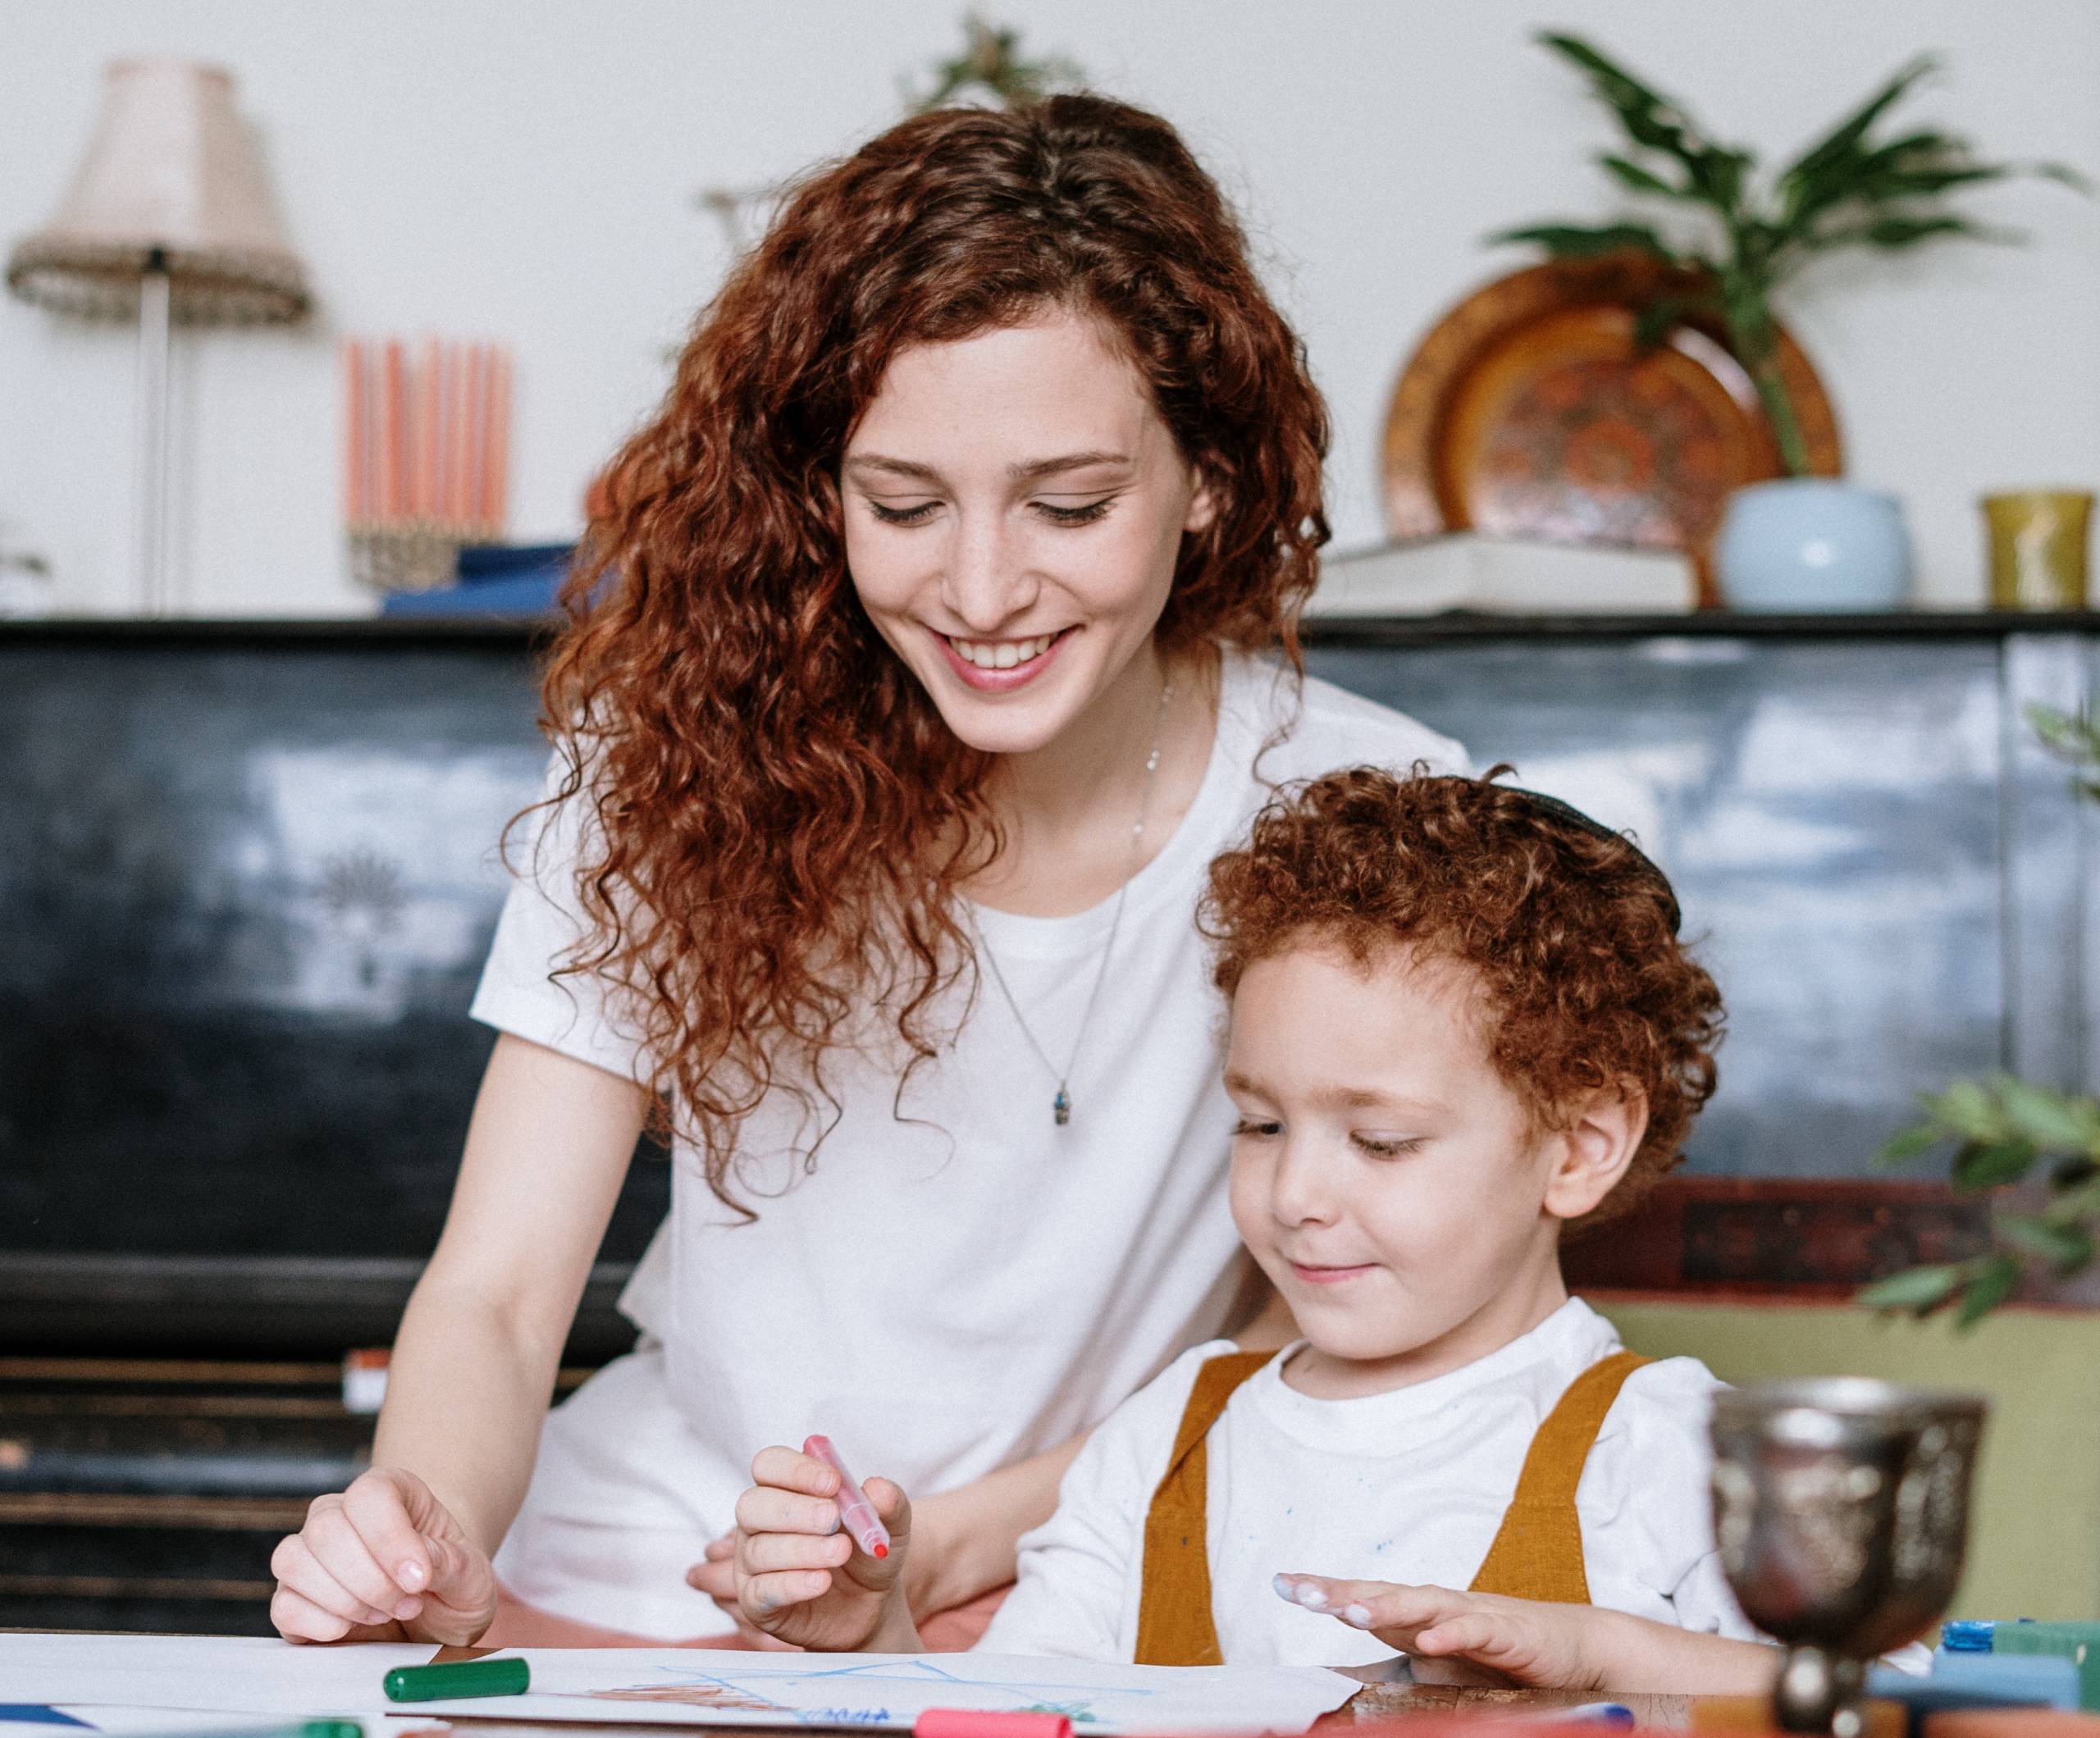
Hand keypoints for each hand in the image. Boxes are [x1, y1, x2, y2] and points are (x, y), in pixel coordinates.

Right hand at [270, 1467, 496, 1644]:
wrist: (436, 1617)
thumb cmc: (454, 1585)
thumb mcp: (473, 1576)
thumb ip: (453, 1564)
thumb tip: (417, 1565)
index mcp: (391, 1491)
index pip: (370, 1495)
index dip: (390, 1539)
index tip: (419, 1580)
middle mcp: (341, 1513)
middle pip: (327, 1530)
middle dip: (370, 1581)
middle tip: (407, 1605)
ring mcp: (311, 1554)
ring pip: (294, 1561)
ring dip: (344, 1600)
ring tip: (383, 1614)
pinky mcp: (293, 1598)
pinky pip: (283, 1605)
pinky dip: (318, 1624)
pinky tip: (352, 1631)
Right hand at [731, 1444, 919, 1652]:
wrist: (869, 1607)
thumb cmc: (867, 1554)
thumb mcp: (890, 1526)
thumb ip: (889, 1502)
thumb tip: (877, 1488)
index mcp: (783, 1490)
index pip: (769, 1465)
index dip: (796, 1470)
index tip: (833, 1482)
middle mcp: (759, 1523)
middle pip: (753, 1504)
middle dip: (794, 1509)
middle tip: (832, 1517)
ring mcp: (752, 1564)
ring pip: (759, 1549)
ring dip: (802, 1548)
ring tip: (841, 1551)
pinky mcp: (756, 1603)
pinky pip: (761, 1590)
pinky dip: (793, 1584)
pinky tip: (822, 1581)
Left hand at [1273, 1575, 1606, 1689]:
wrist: (1574, 1649)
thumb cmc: (1500, 1657)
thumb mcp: (1441, 1669)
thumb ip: (1398, 1670)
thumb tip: (1349, 1685)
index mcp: (1415, 1615)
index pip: (1362, 1597)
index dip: (1323, 1590)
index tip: (1280, 1583)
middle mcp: (1437, 1607)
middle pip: (1381, 1594)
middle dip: (1339, 1592)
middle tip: (1298, 1590)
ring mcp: (1471, 1614)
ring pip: (1422, 1605)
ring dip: (1385, 1605)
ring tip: (1350, 1610)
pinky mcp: (1508, 1633)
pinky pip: (1475, 1631)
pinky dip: (1451, 1634)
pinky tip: (1428, 1642)